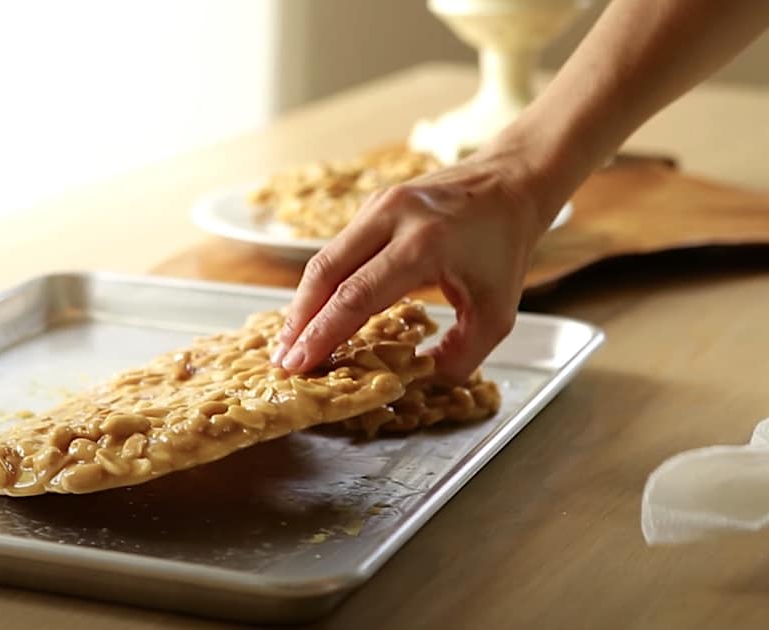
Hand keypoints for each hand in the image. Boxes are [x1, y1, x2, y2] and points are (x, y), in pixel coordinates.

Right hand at [271, 146, 558, 382]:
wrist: (510, 183)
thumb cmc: (504, 250)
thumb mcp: (496, 313)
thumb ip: (460, 356)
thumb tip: (416, 383)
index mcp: (423, 244)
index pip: (356, 296)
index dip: (323, 334)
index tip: (300, 364)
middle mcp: (392, 217)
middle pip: (326, 273)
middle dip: (299, 321)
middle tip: (283, 359)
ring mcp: (377, 205)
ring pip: (324, 259)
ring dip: (303, 303)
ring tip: (289, 341)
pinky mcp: (371, 205)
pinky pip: (337, 248)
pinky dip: (320, 284)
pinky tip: (313, 311)